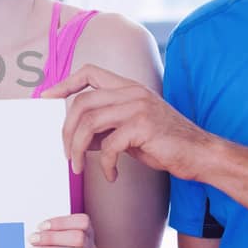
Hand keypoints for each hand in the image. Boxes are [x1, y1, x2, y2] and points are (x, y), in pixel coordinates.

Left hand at [30, 213, 95, 247]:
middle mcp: (90, 245)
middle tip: (33, 239)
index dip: (61, 222)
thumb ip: (50, 232)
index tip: (41, 226)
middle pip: (78, 237)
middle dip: (52, 237)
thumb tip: (36, 231)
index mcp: (86, 231)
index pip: (82, 221)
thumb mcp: (57, 238)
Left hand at [44, 65, 210, 181]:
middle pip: (82, 102)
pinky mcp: (143, 126)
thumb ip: (106, 127)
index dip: (65, 83)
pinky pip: (109, 145)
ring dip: (77, 148)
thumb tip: (78, 137)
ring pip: (90, 122)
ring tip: (78, 167)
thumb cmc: (166, 144)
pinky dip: (104, 164)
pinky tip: (111, 175)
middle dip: (66, 130)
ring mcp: (138, 106)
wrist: (201, 154)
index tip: (46, 97)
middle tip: (65, 153)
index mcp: (128, 87)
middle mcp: (132, 91)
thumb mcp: (131, 131)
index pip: (89, 72)